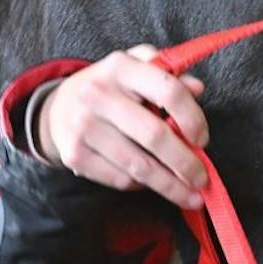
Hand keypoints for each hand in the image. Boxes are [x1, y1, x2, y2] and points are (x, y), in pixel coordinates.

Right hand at [36, 46, 210, 208]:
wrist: (60, 106)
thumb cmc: (112, 88)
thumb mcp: (138, 69)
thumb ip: (170, 75)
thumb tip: (197, 88)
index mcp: (121, 67)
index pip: (168, 91)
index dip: (193, 118)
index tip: (202, 139)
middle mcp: (98, 95)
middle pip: (154, 136)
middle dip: (185, 163)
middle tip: (201, 179)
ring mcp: (84, 126)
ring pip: (139, 166)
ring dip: (170, 186)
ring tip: (190, 196)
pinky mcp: (75, 155)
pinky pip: (120, 179)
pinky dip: (142, 186)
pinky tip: (153, 184)